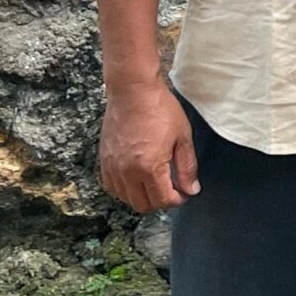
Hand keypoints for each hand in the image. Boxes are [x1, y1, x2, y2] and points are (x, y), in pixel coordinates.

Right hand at [100, 81, 198, 212]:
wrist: (133, 90)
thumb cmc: (159, 108)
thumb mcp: (183, 136)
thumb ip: (187, 167)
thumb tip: (191, 189)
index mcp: (149, 167)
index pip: (163, 200)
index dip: (177, 200)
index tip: (184, 193)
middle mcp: (127, 172)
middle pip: (143, 205)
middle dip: (160, 202)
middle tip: (171, 189)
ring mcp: (113, 167)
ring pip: (126, 199)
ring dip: (142, 196)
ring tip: (155, 182)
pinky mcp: (104, 160)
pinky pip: (112, 187)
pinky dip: (125, 189)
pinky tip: (136, 177)